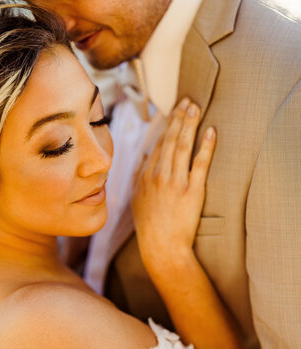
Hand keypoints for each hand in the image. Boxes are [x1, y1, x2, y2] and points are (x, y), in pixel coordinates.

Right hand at [131, 98, 215, 277]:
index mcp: (145, 177)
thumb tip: (145, 159)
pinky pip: (200, 164)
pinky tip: (210, 131)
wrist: (162, 248)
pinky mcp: (192, 192)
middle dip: (178, 118)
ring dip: (189, 124)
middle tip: (187, 100)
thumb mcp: (137, 201)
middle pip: (169, 140)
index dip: (166, 126)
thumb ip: (140, 178)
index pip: (158, 145)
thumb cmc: (150, 227)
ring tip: (195, 107)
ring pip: (182, 146)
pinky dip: (206, 146)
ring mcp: (175, 183)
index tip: (173, 111)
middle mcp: (158, 176)